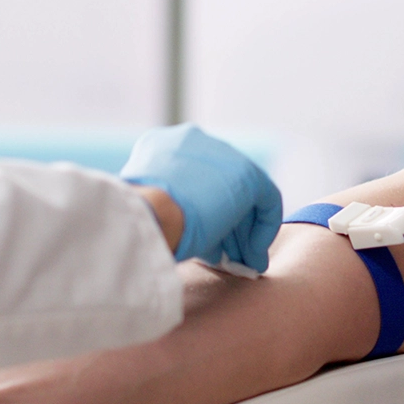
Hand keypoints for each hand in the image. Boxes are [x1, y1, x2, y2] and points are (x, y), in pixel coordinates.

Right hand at [121, 124, 281, 271]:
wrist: (148, 213)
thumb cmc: (137, 221)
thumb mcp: (147, 206)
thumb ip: (169, 208)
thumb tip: (194, 234)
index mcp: (161, 145)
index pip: (193, 180)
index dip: (201, 212)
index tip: (206, 241)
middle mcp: (191, 141)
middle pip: (219, 185)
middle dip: (227, 224)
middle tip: (231, 256)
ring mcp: (219, 153)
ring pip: (241, 193)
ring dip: (244, 231)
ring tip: (244, 262)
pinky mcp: (245, 173)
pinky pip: (265, 199)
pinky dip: (263, 229)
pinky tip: (253, 256)